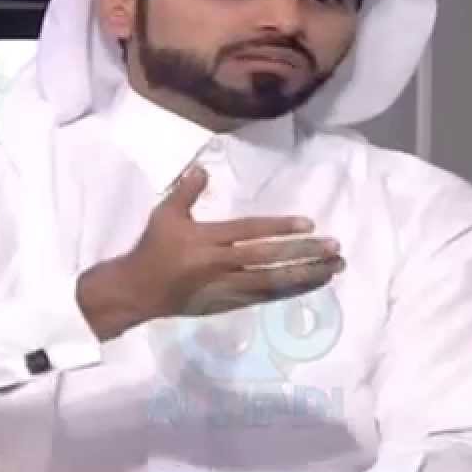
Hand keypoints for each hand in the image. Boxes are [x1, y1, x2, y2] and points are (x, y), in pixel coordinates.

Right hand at [77, 164, 344, 339]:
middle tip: (335, 249)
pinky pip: (263, 298)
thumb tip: (203, 168)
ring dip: (305, 276)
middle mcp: (220, 265)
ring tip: (333, 270)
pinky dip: (287, 292)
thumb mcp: (165, 215)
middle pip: (269, 260)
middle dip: (304, 255)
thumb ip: (187, 191)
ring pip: (272, 283)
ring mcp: (226, 288)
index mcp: (206, 241)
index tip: (309, 225)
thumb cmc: (152, 249)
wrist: (136, 291)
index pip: (250, 232)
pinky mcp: (227, 304)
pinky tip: (308, 285)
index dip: (280, 229)